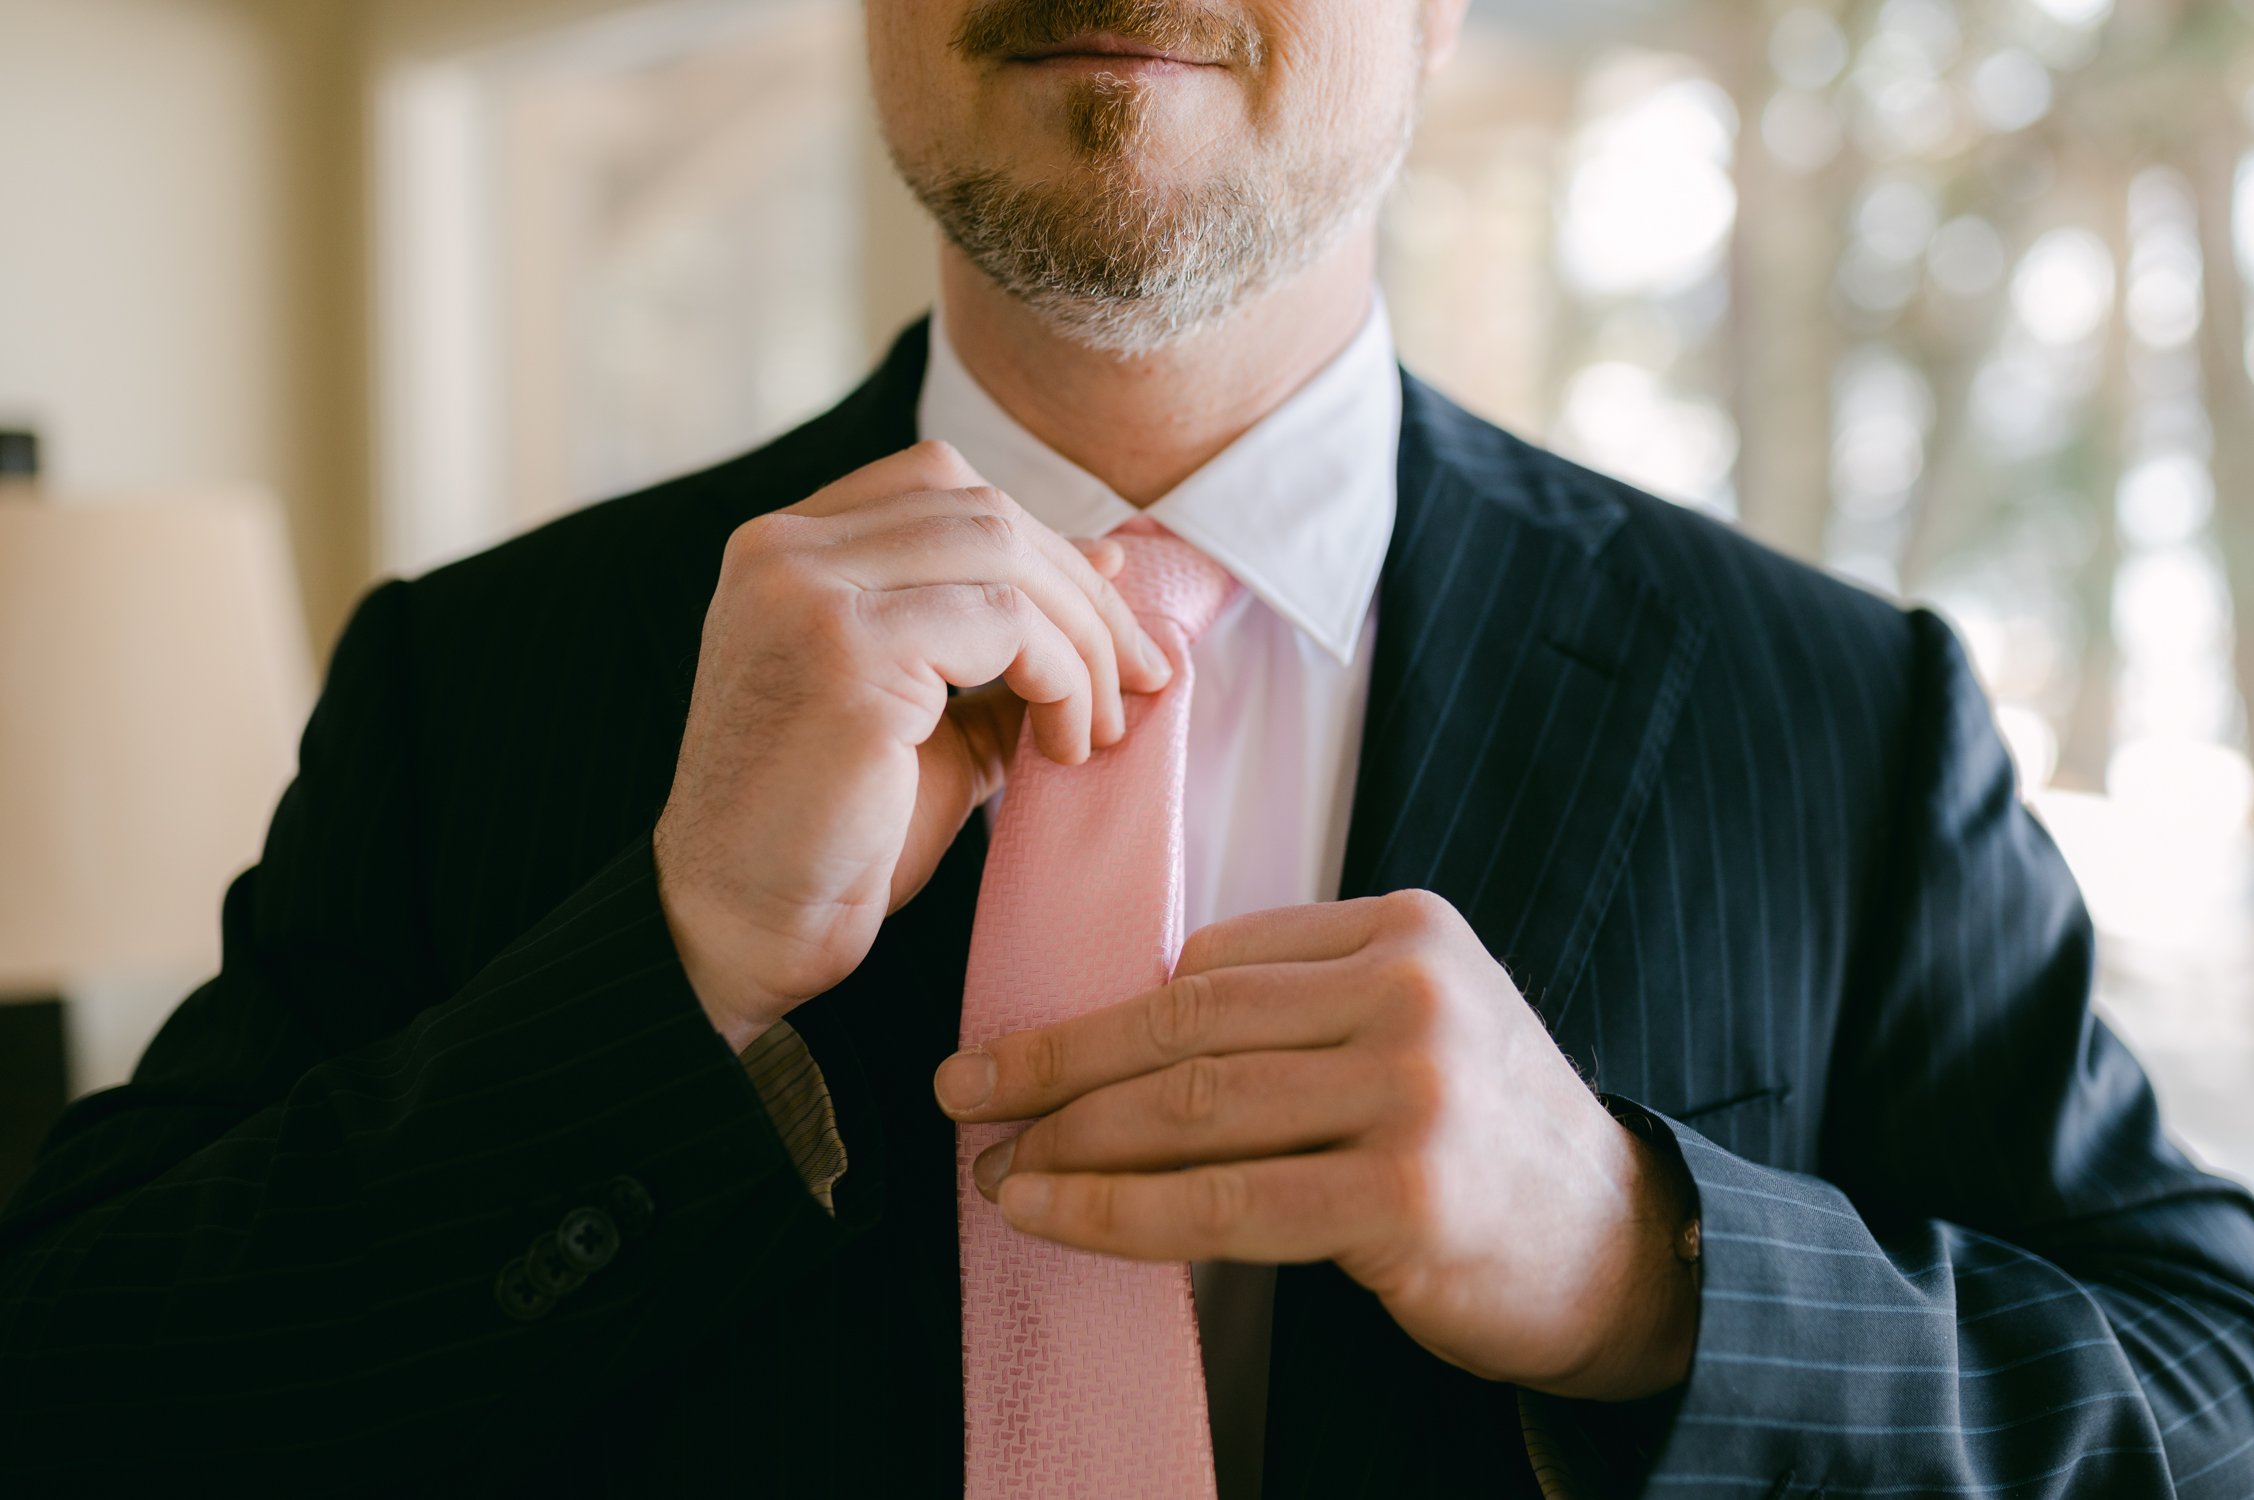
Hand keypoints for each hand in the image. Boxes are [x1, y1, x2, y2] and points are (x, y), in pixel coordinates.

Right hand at [654, 441, 1172, 1050]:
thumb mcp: (931, 712)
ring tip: (1102, 726)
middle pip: (983, 510)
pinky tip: (1065, 746)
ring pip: (1005, 554)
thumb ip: (1000, 636)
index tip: (1106, 617)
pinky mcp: (846, 648)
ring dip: (1085, 640)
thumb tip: (1106, 562)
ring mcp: (808, 591)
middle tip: (1141, 675)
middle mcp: (783, 551)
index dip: (1041, 539)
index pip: (939, 485)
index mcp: (784, 551)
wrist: (741, 928)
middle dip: (1083, 592)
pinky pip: (1007, 623)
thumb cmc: (831, 834)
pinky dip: (1063, 679)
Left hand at [932, 890, 1699, 1399]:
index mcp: (1404, 930)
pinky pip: (1221, 1201)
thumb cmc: (1485, 1137)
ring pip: (1192, 1106)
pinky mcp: (1402, 1193)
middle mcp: (1410, 992)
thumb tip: (1120, 1032)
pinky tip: (1051, 1212)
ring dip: (1070, 1140)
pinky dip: (1117, 1210)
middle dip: (1056, 1062)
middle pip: (1188, 1021)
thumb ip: (1296, 1005)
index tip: (1028, 1051)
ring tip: (997, 1166)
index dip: (1104, 1012)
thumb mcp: (1414, 1025)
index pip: (1214, 959)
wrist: (1615, 1247)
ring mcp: (1411, 1089)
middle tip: (966, 1090)